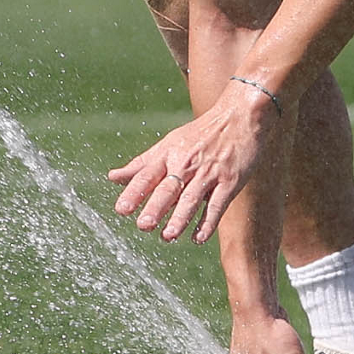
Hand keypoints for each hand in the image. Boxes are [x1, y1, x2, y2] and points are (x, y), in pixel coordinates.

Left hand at [108, 83, 277, 243]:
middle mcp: (187, 163)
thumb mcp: (170, 143)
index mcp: (169, 154)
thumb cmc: (202, 132)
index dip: (134, 192)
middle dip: (156, 207)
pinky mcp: (231, 180)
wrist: (241, 115)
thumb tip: (113, 178)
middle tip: (144, 225)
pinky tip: (198, 238)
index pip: (147, 175)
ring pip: (192, 198)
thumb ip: (142, 164)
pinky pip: (217, 204)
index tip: (121, 209)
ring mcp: (210, 172)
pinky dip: (208, 222)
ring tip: (167, 236)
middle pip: (169, 188)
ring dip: (180, 218)